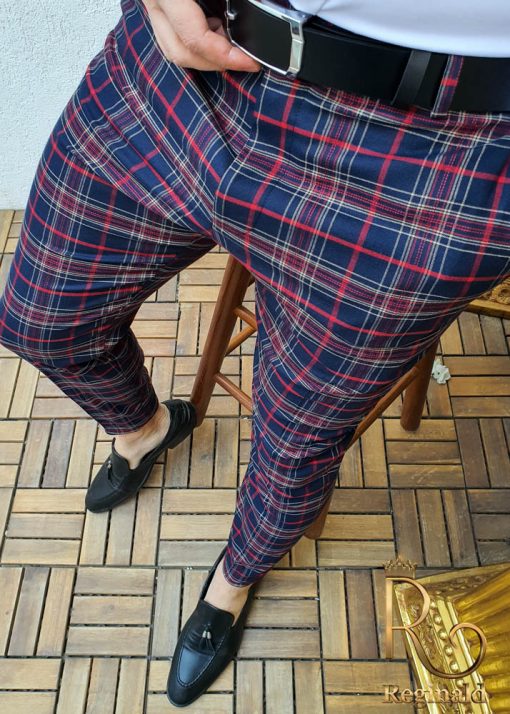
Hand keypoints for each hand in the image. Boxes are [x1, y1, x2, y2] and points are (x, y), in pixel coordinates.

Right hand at [142, 0, 261, 71]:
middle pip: (182, 54)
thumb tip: (259, 11)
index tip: (250, 62)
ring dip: (206, 54)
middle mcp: (153, 3)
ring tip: (229, 43)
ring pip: (175, 50)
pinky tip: (216, 30)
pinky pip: (173, 35)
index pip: (194, 39)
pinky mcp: (157, 6)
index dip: (225, 56)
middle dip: (216, 62)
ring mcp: (151, 5)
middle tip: (244, 60)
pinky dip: (197, 41)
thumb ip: (232, 2)